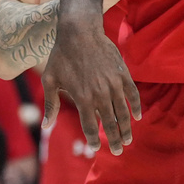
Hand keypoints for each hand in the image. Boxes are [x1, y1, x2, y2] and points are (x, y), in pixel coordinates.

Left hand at [41, 18, 139, 155]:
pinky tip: (137, 117)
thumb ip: (51, 105)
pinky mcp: (123, 74)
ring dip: (127, 129)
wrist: (79, 32)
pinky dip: (136, 107)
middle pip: (110, 124)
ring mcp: (114, 84)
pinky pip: (133, 95)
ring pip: (124, 113)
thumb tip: (45, 127)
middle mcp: (100, 94)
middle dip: (114, 140)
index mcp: (82, 98)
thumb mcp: (50, 80)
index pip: (90, 127)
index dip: (93, 141)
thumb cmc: (62, 55)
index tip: (95, 148)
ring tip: (128, 140)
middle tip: (118, 151)